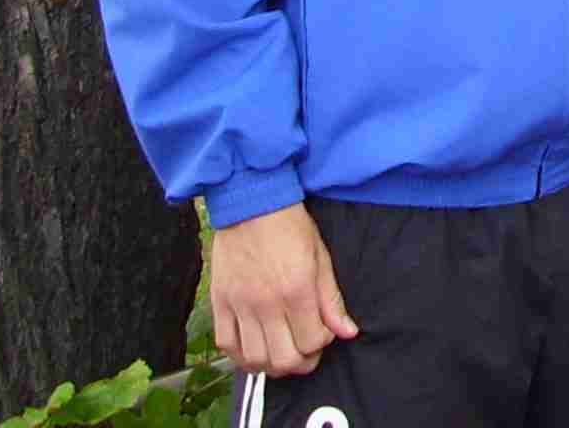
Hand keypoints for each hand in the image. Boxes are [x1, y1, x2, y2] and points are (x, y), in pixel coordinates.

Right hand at [210, 202, 357, 376]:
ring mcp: (240, 306)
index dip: (322, 343)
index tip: (322, 331)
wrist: (252, 205)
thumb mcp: (321, 258)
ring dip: (271, 364)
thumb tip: (348, 332)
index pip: (312, 342)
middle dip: (300, 362)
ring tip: (280, 351)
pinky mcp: (220, 303)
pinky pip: (226, 345)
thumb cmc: (290, 228)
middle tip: (304, 350)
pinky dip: (241, 356)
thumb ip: (332, 301)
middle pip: (283, 359)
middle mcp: (267, 304)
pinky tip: (254, 349)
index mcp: (297, 291)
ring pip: (254, 359)